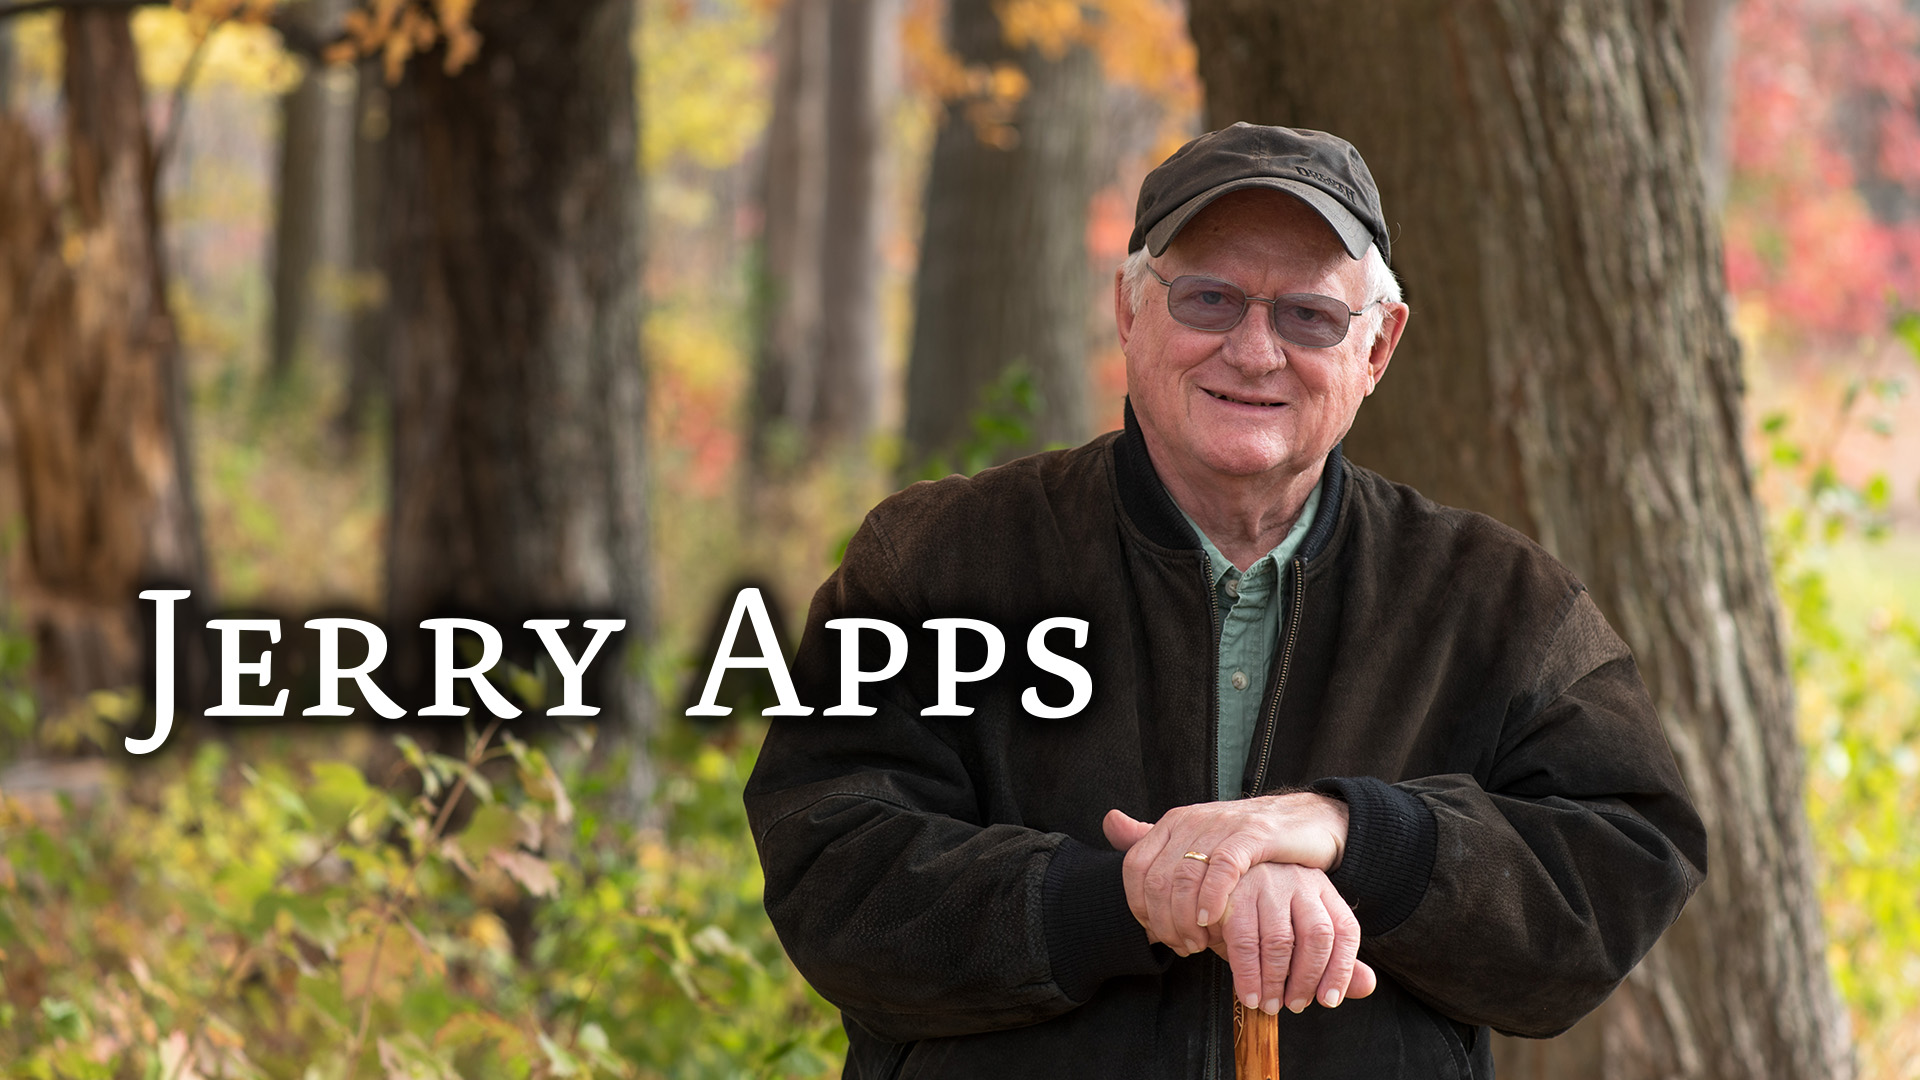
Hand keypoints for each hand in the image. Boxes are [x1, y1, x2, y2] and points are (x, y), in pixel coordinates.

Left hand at [1102, 794, 1348, 957]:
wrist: (1302, 820)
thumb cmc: (1245, 842)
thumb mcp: (1196, 841)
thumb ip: (1155, 841)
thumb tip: (1110, 822)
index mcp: (1174, 823)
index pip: (1135, 866)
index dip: (1139, 907)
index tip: (1155, 934)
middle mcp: (1193, 821)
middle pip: (1158, 879)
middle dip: (1164, 922)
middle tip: (1180, 947)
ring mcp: (1222, 826)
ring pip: (1185, 877)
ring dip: (1185, 920)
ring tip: (1197, 944)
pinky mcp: (1253, 835)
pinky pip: (1222, 868)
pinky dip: (1211, 898)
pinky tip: (1209, 921)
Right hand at [1206, 862, 1376, 1013]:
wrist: (1215, 881)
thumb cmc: (1264, 916)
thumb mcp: (1299, 935)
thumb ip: (1332, 961)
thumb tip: (1368, 986)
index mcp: (1323, 890)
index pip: (1345, 931)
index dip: (1341, 970)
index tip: (1328, 1000)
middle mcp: (1299, 882)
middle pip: (1317, 936)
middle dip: (1307, 979)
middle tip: (1295, 1005)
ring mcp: (1267, 884)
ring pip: (1280, 942)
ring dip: (1275, 982)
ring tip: (1270, 1005)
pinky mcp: (1235, 892)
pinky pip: (1245, 942)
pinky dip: (1248, 975)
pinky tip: (1250, 994)